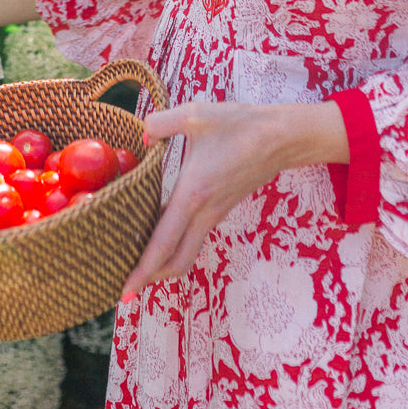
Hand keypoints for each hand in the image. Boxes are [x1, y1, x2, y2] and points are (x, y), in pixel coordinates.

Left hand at [119, 100, 348, 295]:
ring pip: (187, 251)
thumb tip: (143, 136)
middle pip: (177, 261)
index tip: (125, 294)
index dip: (143, 270)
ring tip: (136, 261)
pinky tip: (159, 230)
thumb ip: (161, 123)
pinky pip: (194, 234)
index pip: (163, 243)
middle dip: (151, 278)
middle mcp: (205, 212)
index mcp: (193, 194)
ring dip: (163, 262)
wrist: (282, 137)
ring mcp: (215, 213)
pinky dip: (175, 243)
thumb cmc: (240, 125)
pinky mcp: (222, 208)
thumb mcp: (195, 114)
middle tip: (126, 287)